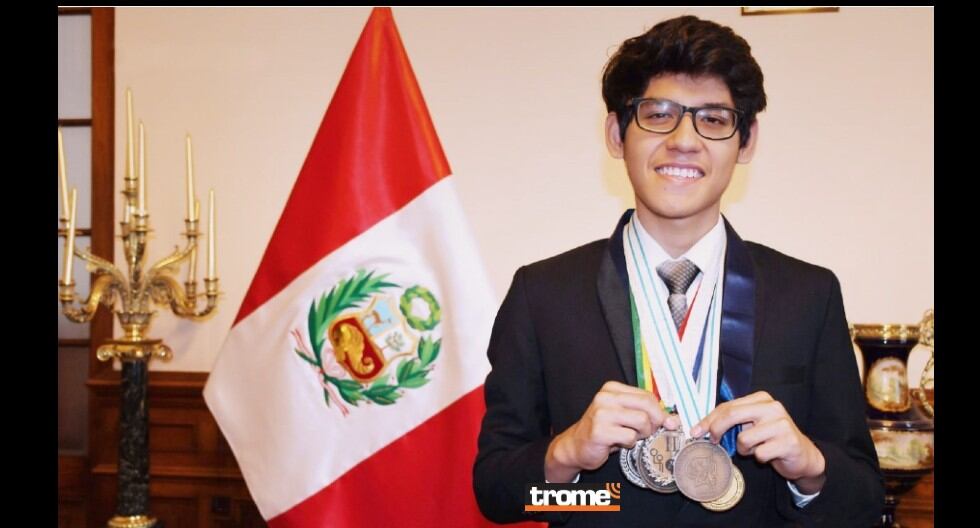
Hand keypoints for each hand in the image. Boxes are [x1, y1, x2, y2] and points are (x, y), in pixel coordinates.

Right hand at [545, 381, 679, 482]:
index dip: (659, 411)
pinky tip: (619, 443)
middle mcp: (605, 397)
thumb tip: (673, 420)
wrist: (576, 445)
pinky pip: (629, 437)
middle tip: (648, 432)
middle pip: (647, 404)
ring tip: (630, 436)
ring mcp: (601, 413)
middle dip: (654, 422)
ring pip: (641, 421)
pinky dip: (629, 443)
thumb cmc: (604, 430)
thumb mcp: (625, 416)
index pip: (647, 395)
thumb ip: (647, 413)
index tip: (661, 423)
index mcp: (612, 389)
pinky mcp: (600, 431)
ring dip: (641, 434)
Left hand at [690, 391, 826, 493]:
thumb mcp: (752, 424)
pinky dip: (759, 458)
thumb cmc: (772, 438)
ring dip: (744, 449)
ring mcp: (781, 424)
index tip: (695, 431)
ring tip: (756, 449)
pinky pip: (759, 454)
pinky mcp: (788, 442)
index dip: (708, 419)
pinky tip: (769, 455)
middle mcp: (772, 407)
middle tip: (712, 441)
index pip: (728, 406)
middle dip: (716, 429)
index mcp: (761, 398)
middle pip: (732, 415)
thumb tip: (702, 427)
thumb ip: (733, 420)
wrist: (802, 455)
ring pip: (744, 438)